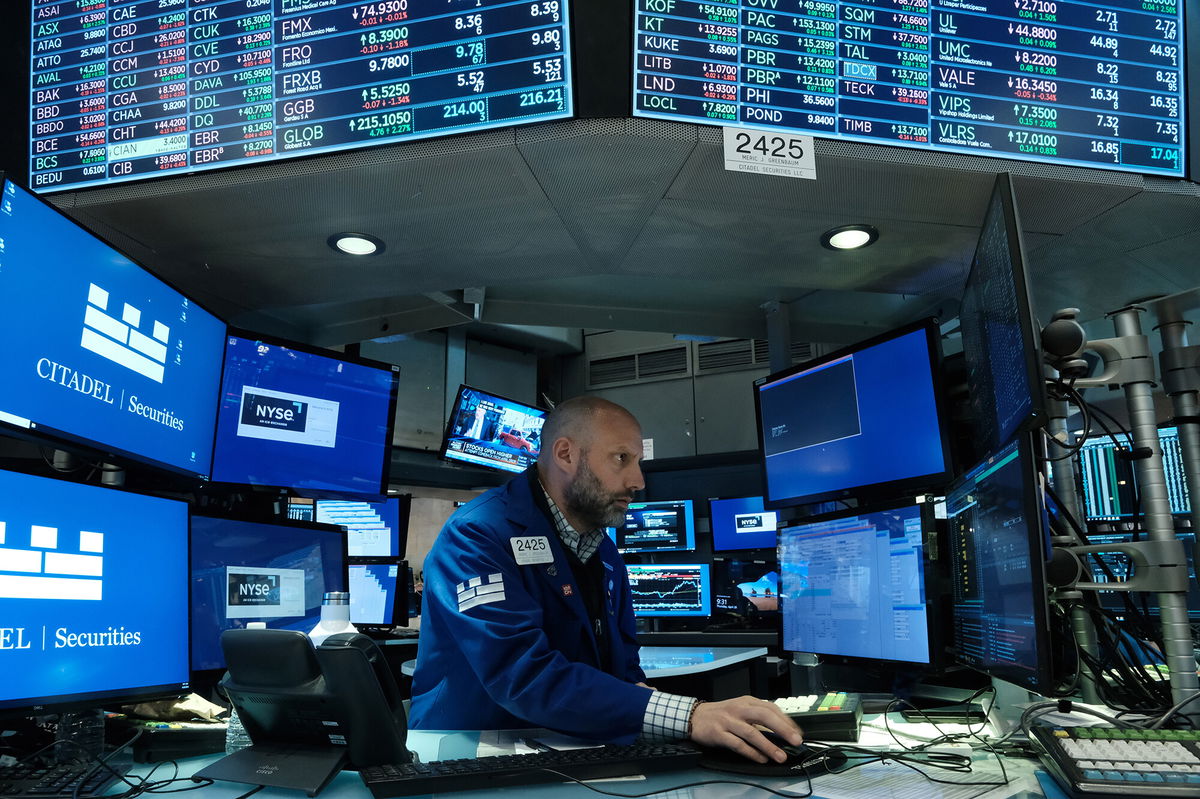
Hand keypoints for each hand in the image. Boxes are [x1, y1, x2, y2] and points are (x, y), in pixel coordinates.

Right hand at [688, 697, 802, 763]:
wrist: (695, 717)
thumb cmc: (721, 714)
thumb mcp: (740, 708)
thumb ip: (758, 716)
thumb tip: (781, 730)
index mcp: (746, 701)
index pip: (771, 708)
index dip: (786, 720)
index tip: (797, 732)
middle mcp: (739, 709)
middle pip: (764, 716)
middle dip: (782, 729)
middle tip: (795, 741)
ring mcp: (728, 721)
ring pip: (752, 732)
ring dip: (768, 745)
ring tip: (780, 756)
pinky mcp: (719, 733)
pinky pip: (738, 744)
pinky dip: (751, 752)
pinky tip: (760, 759)